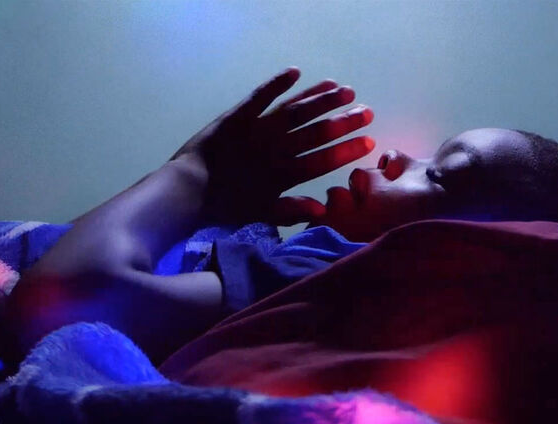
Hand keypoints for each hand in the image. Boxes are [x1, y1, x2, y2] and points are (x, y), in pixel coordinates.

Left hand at [170, 67, 373, 224]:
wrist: (189, 190)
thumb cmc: (224, 208)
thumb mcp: (260, 215)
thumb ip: (292, 211)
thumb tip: (325, 210)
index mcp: (282, 175)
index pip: (322, 161)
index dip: (347, 151)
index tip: (369, 141)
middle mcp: (275, 149)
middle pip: (315, 132)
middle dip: (344, 122)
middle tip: (366, 112)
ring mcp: (257, 130)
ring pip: (296, 111)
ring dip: (321, 99)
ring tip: (344, 90)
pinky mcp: (238, 116)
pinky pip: (261, 96)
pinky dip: (278, 83)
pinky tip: (296, 73)